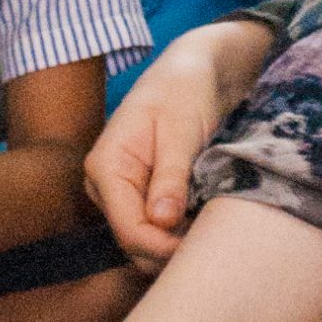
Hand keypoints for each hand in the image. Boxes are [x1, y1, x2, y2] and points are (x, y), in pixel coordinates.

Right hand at [86, 16, 273, 272]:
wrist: (193, 70)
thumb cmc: (185, 91)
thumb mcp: (182, 131)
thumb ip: (171, 177)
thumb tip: (161, 223)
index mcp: (105, 166)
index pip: (129, 229)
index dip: (164, 248)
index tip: (204, 247)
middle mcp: (105, 185)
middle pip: (133, 242)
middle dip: (171, 251)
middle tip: (215, 244)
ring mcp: (121, 192)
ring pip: (145, 240)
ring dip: (177, 244)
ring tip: (213, 233)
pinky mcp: (140, 194)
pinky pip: (156, 228)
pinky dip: (179, 233)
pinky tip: (205, 224)